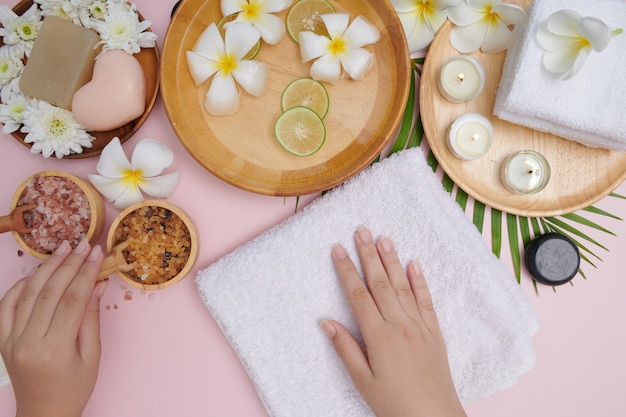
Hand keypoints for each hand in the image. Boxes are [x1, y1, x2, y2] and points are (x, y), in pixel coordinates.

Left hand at [0, 239, 106, 416]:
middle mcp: (28, 343)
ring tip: (62, 249)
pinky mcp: (2, 340)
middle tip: (82, 245)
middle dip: (69, 265)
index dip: (86, 273)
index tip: (96, 254)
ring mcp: (11, 341)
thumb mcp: (92, 356)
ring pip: (26, 294)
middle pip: (49, 292)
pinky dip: (20, 286)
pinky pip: (6, 305)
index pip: (73, 300)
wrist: (43, 414)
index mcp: (55, 349)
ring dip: (46, 268)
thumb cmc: (73, 389)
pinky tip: (36, 272)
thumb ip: (92, 318)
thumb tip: (97, 284)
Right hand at [323, 228, 465, 416]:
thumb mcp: (363, 381)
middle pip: (380, 283)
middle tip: (361, 230)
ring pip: (403, 286)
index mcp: (378, 336)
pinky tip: (414, 265)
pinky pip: (426, 301)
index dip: (346, 270)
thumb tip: (327, 322)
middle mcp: (399, 324)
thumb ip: (346, 349)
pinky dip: (420, 281)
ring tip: (384, 238)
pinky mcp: (434, 332)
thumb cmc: (394, 404)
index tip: (338, 249)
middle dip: (369, 255)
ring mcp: (419, 326)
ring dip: (392, 261)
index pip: (358, 295)